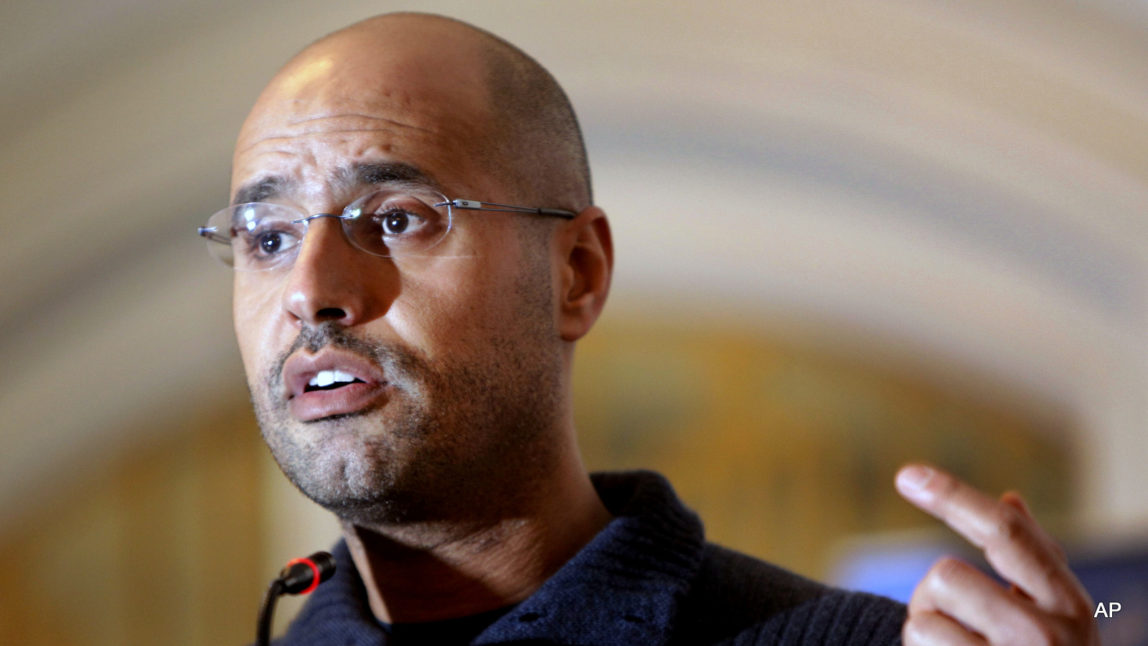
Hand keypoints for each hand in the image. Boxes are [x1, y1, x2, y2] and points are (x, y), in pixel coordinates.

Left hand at [895, 464, 1099, 644]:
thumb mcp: (1056, 615)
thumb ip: (1033, 559)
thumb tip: (1010, 498)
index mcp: (1068, 602)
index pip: (1007, 531)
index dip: (953, 497)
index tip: (909, 475)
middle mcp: (1047, 633)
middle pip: (947, 575)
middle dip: (932, 596)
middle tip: (954, 627)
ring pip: (924, 613)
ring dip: (925, 628)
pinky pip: (919, 639)